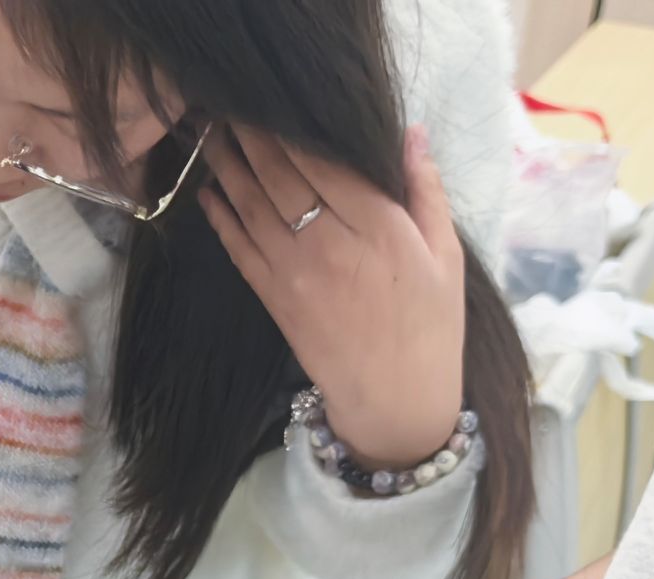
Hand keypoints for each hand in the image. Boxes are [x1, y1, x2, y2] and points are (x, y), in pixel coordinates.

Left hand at [201, 123, 463, 467]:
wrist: (394, 398)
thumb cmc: (429, 324)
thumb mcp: (445, 253)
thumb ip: (424, 191)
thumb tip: (411, 134)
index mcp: (378, 227)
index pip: (326, 164)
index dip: (294, 132)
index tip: (276, 105)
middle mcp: (330, 244)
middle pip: (282, 178)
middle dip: (253, 140)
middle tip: (232, 109)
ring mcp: (296, 273)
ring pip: (253, 208)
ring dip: (228, 169)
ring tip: (211, 137)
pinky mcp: (275, 300)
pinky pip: (240, 250)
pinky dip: (221, 219)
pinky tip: (208, 194)